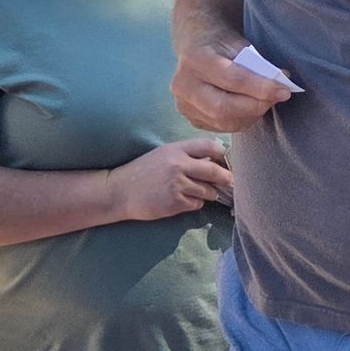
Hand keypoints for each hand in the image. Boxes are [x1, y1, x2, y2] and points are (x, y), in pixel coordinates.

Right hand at [109, 140, 233, 222]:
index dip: (224, 154)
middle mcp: (178, 165)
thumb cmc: (142, 172)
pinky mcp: (175, 202)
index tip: (229, 161)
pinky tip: (184, 200)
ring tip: (200, 192)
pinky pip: (197, 204)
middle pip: (215, 171)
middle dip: (227, 178)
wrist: (118, 192)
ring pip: (209, 190)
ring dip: (209, 193)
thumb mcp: (163, 155)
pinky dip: (195, 203)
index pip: (210, 146)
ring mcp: (177, 185)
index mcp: (176, 149)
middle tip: (231, 181)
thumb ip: (186, 154)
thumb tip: (215, 159)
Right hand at [171, 37, 288, 134]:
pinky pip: (221, 128)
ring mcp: (183, 105)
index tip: (284, 90)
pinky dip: (242, 121)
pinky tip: (251, 108)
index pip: (232, 79)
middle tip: (278, 98)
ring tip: (266, 101)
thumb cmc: (223, 45)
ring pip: (224, 122)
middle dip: (256, 106)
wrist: (198, 48)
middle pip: (223, 108)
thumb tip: (282, 81)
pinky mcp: (190, 119)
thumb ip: (257, 64)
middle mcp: (183, 84)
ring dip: (252, 115)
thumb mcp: (239, 45)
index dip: (261, 88)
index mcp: (195, 59)